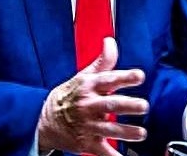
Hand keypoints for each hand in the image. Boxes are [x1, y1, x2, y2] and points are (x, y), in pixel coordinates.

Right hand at [38, 37, 148, 155]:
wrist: (43, 120)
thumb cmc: (68, 96)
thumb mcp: (83, 76)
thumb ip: (102, 61)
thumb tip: (111, 42)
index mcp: (88, 87)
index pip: (108, 79)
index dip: (124, 77)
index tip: (139, 76)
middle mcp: (88, 105)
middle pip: (110, 104)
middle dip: (128, 106)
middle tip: (143, 106)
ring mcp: (87, 125)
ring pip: (109, 129)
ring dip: (126, 132)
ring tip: (141, 133)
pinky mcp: (86, 143)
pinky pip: (102, 151)